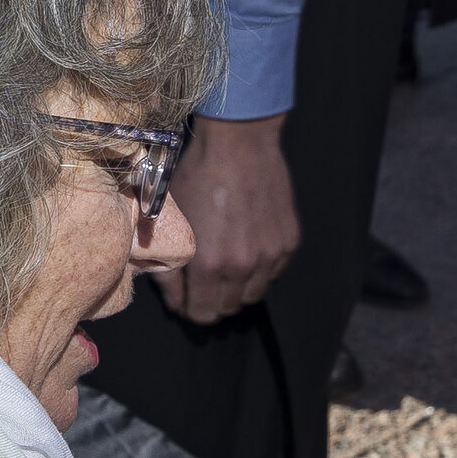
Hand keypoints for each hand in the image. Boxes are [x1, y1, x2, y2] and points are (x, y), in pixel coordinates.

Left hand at [161, 111, 296, 322]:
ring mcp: (270, 255)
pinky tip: (247, 246)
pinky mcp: (288, 242)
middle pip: (227, 309)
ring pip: (252, 295)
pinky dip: (260, 269)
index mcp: (209, 265)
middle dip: (212, 300)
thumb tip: (173, 297)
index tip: (186, 297)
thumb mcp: (171, 221)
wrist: (239, 143)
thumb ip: (168, 266)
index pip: (202, 314)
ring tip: (226, 265)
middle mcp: (243, 267)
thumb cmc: (197, 176)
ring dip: (237, 288)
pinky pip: (273, 273)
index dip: (190, 308)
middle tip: (203, 281)